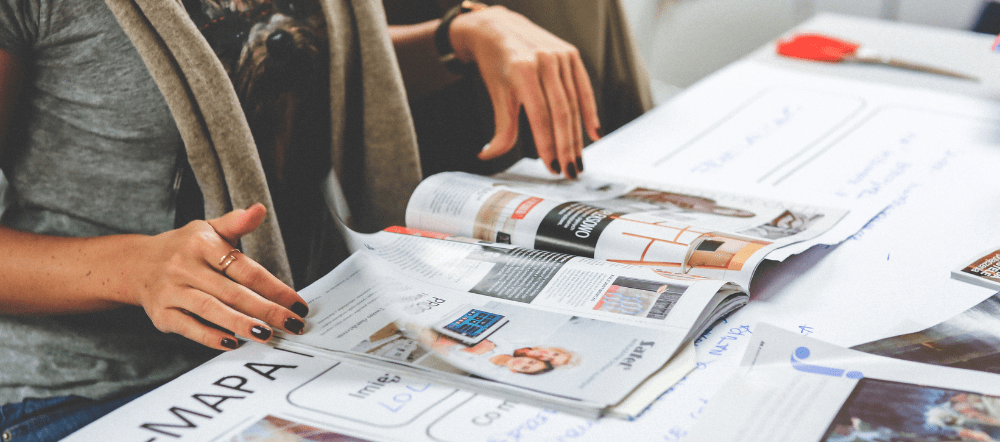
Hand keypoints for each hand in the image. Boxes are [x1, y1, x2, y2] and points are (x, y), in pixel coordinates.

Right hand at [132, 203, 308, 349]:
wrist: (137, 264)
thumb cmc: (184, 248)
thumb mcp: (208, 229)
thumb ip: (236, 223)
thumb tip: (259, 210)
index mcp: (202, 244)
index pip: (246, 269)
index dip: (274, 288)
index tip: (297, 304)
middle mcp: (185, 267)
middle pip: (233, 292)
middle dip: (266, 310)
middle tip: (291, 324)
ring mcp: (172, 291)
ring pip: (211, 310)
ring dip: (241, 324)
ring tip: (267, 335)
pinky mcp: (162, 314)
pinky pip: (189, 327)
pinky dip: (210, 337)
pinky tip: (233, 342)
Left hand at [450, 6, 600, 178]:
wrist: (499, 28)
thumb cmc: (495, 63)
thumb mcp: (496, 93)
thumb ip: (500, 127)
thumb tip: (488, 156)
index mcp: (523, 69)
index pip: (540, 115)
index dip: (547, 144)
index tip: (552, 168)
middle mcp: (545, 60)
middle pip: (561, 112)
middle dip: (566, 146)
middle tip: (570, 171)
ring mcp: (561, 56)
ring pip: (573, 103)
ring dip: (577, 136)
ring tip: (578, 160)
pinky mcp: (572, 54)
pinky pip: (584, 88)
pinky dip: (590, 112)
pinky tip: (593, 133)